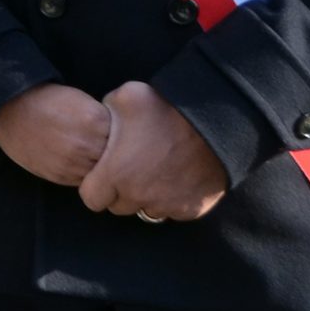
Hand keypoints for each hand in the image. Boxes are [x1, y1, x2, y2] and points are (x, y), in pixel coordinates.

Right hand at [0, 83, 113, 185]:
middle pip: (116, 159)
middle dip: (113, 155)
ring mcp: (73, 162)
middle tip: (103, 148)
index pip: (127, 137)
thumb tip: (121, 139)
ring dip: (98, 167)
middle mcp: (87, 144)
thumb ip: (103, 121)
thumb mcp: (81, 101)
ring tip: (89, 155)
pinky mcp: (60, 175)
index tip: (119, 136)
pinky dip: (83, 173)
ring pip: (101, 173)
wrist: (9, 109)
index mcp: (95, 120)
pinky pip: (83, 181)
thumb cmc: (47, 100)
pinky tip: (76, 161)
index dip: (124, 137)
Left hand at [80, 82, 229, 222]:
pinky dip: (172, 200)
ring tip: (154, 172)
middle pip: (119, 207)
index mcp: (115, 175)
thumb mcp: (125, 98)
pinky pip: (173, 212)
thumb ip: (105, 112)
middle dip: (120, 192)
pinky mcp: (192, 210)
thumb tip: (100, 118)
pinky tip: (175, 178)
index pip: (92, 198)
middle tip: (130, 169)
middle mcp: (139, 196)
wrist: (218, 125)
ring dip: (146, 197)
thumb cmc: (167, 109)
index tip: (104, 172)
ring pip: (147, 210)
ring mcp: (167, 205)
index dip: (95, 186)